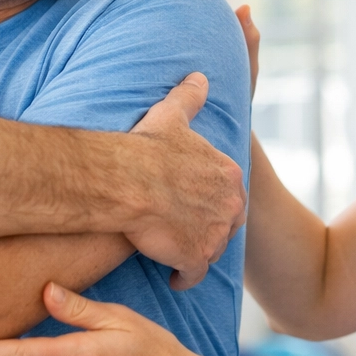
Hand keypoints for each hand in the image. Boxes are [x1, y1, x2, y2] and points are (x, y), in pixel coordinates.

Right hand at [125, 0, 258, 97]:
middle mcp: (197, 19)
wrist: (221, 119)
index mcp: (216, 18)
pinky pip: (149, 22)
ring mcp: (180, 32)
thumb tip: (244, 7)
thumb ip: (249, 42)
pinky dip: (134, 11)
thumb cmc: (237, 97)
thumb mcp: (246, 72)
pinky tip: (114, 10)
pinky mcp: (165, 45)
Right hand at [127, 73, 246, 289]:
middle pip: (226, 224)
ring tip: (180, 253)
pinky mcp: (195, 258)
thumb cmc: (146, 148)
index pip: (230, 193)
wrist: (125, 180)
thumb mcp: (172, 116)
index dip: (214, 201)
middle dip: (212, 228)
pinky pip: (194, 275)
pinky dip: (185, 278)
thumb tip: (200, 76)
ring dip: (199, 253)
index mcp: (228, 173)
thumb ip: (190, 97)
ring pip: (212, 250)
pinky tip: (174, 279)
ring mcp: (214, 234)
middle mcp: (229, 205)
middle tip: (190, 231)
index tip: (198, 204)